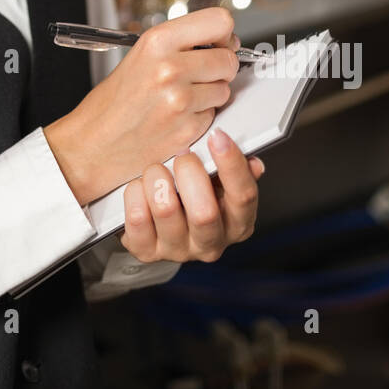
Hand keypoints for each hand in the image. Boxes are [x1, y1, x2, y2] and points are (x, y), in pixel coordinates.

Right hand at [44, 6, 239, 206]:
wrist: (94, 142)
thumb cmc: (115, 99)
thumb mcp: (141, 54)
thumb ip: (181, 42)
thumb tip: (225, 41)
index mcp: (158, 41)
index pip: (220, 21)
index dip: (223, 34)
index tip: (218, 43)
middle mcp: (170, 67)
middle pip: (228, 58)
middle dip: (220, 67)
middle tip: (199, 74)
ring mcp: (180, 100)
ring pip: (225, 89)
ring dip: (211, 93)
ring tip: (182, 97)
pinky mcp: (188, 129)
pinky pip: (214, 115)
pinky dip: (200, 116)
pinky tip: (177, 116)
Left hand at [119, 128, 262, 265]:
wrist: (159, 226)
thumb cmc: (194, 195)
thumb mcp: (219, 182)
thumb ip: (233, 170)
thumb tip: (252, 163)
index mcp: (237, 224)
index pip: (243, 197)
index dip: (231, 164)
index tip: (216, 136)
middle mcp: (210, 243)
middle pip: (204, 213)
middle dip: (189, 172)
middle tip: (181, 155)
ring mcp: (178, 251)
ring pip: (166, 210)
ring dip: (158, 178)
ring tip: (157, 169)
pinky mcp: (147, 252)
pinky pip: (137, 218)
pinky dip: (135, 193)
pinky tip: (140, 187)